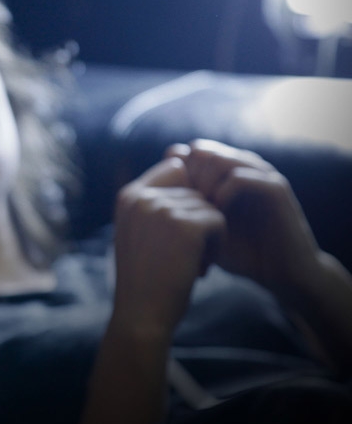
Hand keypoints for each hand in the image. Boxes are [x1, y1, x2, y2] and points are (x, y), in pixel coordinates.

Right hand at [112, 155, 226, 335]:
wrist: (141, 315)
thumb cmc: (144, 279)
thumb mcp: (138, 234)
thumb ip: (154, 204)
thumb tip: (184, 167)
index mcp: (128, 196)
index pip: (174, 171)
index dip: (187, 198)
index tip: (184, 231)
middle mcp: (141, 196)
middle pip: (195, 190)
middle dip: (198, 220)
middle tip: (185, 255)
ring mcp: (162, 209)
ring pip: (209, 207)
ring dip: (208, 237)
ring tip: (191, 264)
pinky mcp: (185, 225)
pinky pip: (219, 222)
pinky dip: (217, 247)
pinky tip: (200, 268)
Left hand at [169, 139, 321, 299]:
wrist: (282, 274)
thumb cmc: (239, 254)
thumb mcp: (200, 231)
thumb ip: (178, 212)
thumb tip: (141, 204)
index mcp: (223, 173)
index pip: (186, 153)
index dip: (172, 175)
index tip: (168, 203)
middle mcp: (241, 167)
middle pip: (198, 150)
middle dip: (185, 177)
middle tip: (183, 206)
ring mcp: (260, 174)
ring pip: (218, 157)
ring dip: (202, 183)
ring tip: (199, 210)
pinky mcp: (276, 189)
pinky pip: (242, 177)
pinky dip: (223, 194)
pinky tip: (217, 214)